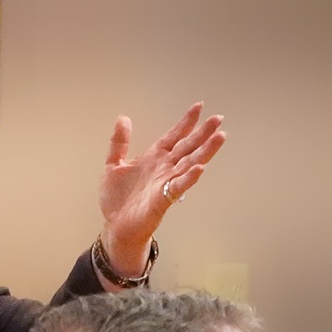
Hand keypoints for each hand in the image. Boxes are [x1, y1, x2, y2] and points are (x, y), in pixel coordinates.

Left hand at [98, 102, 227, 272]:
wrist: (115, 225)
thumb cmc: (118, 200)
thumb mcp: (113, 165)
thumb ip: (119, 143)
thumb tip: (123, 118)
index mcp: (154, 158)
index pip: (174, 136)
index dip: (186, 122)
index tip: (199, 106)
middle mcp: (164, 168)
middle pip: (187, 147)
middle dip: (203, 133)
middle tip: (218, 119)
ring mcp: (165, 183)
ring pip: (189, 164)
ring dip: (204, 151)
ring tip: (219, 138)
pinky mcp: (162, 199)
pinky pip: (178, 187)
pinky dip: (189, 177)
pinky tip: (199, 168)